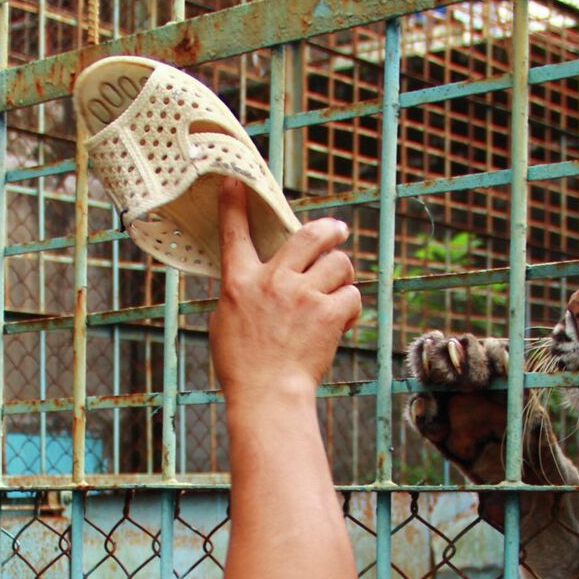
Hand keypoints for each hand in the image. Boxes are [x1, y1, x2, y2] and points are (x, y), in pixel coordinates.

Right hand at [210, 178, 360, 403]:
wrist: (268, 395)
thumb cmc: (245, 368)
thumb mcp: (226, 324)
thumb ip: (241, 296)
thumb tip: (250, 284)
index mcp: (240, 283)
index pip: (235, 234)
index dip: (235, 204)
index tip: (235, 183)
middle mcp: (273, 281)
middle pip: (309, 234)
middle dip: (329, 229)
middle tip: (338, 232)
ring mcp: (302, 295)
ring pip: (338, 263)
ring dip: (342, 276)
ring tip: (338, 294)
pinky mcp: (328, 314)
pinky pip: (352, 296)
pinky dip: (352, 307)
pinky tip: (344, 322)